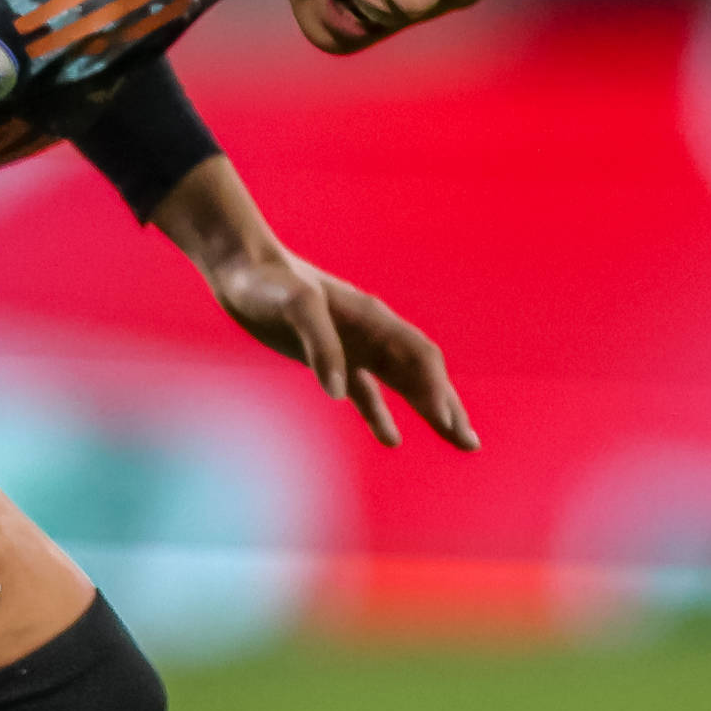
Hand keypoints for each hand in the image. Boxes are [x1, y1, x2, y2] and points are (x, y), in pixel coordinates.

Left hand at [200, 243, 474, 450]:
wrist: (240, 267)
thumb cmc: (268, 281)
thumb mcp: (294, 304)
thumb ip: (319, 343)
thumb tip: (337, 391)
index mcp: (372, 318)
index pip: (418, 357)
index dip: (435, 390)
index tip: (447, 425)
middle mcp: (371, 331)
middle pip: (422, 373)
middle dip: (447, 407)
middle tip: (469, 443)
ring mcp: (353, 345)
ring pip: (402, 384)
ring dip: (428, 411)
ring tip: (454, 439)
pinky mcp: (329, 358)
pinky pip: (365, 391)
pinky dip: (380, 415)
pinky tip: (391, 438)